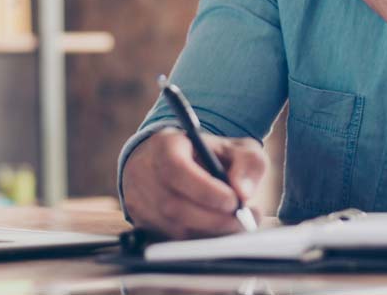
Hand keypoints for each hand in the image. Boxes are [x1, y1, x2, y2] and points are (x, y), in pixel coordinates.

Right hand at [121, 128, 266, 238]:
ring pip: (173, 228)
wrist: (173, 161)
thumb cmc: (206, 154)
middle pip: (174, 206)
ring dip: (208, 232)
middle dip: (213, 219)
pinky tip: (215, 230)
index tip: (234, 201)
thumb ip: (247, 163)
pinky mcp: (141, 223)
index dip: (205, 190)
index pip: (176, 170)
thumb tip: (243, 193)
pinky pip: (170, 240)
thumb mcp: (233, 147)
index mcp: (164, 146)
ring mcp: (138, 200)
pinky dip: (197, 239)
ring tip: (234, 224)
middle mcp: (143, 173)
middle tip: (241, 221)